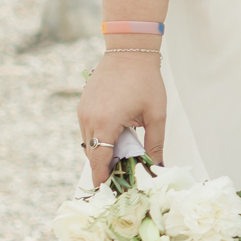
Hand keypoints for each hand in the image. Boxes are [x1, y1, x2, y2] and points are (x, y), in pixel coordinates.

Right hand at [77, 51, 165, 186]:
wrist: (129, 50)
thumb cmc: (146, 80)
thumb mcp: (156, 114)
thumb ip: (155, 144)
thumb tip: (157, 166)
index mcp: (105, 123)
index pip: (99, 160)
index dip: (102, 177)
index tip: (106, 190)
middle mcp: (88, 119)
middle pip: (92, 153)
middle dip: (105, 165)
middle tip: (122, 173)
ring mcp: (83, 111)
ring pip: (88, 142)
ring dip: (102, 150)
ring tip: (122, 152)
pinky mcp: (82, 105)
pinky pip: (87, 129)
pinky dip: (98, 136)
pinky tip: (115, 134)